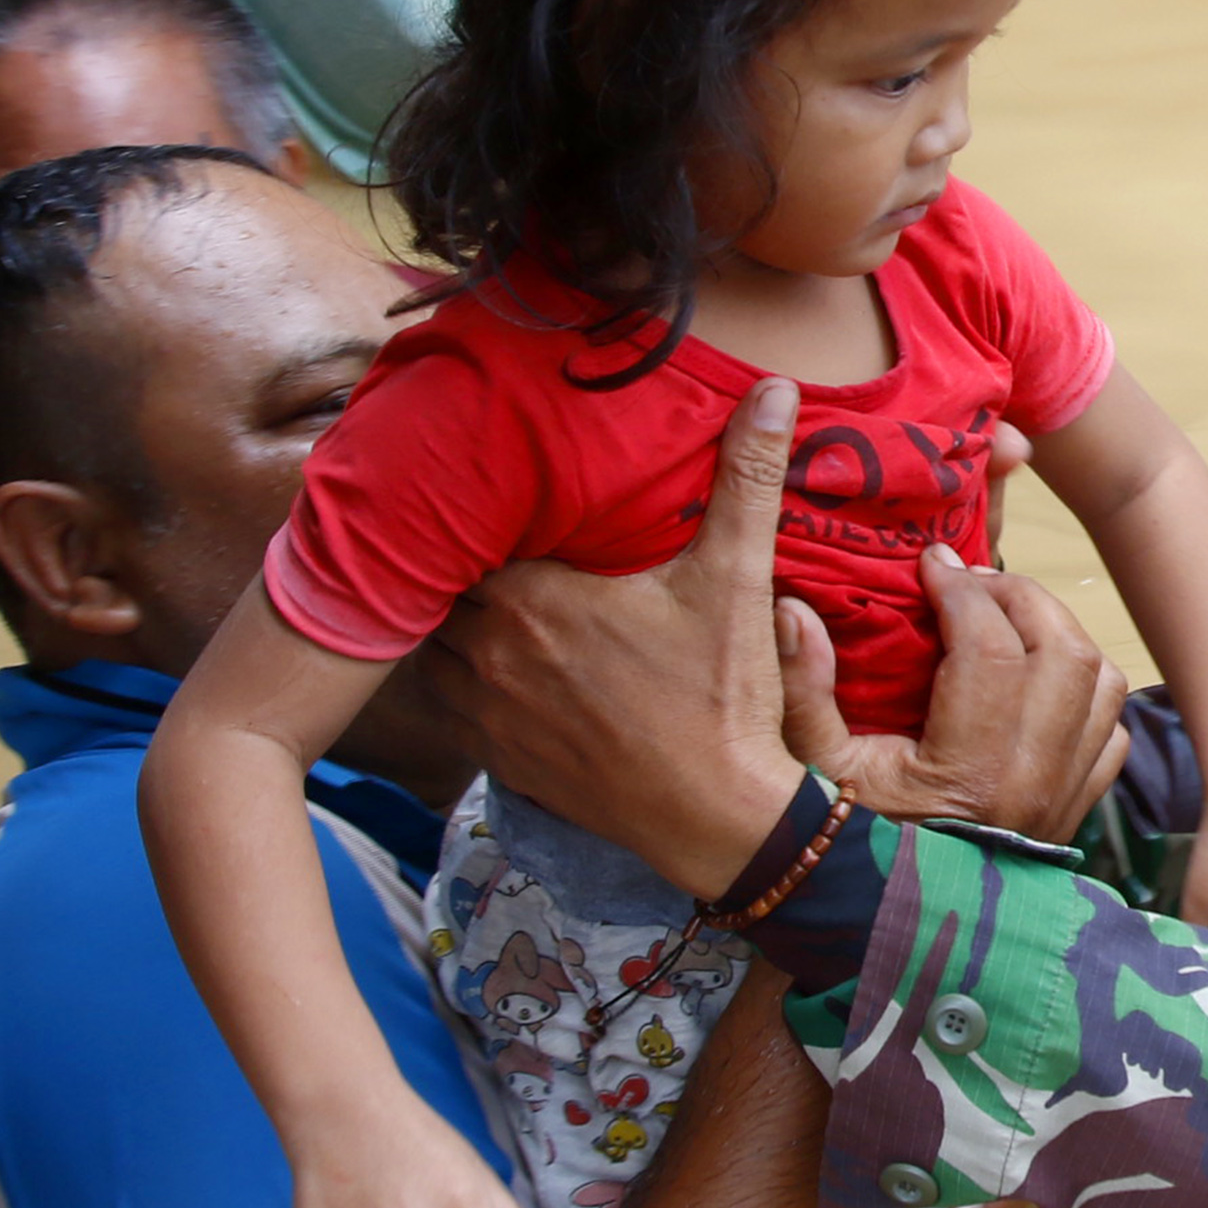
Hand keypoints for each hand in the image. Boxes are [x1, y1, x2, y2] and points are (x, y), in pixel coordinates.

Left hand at [417, 381, 813, 901]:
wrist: (714, 817)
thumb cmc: (720, 697)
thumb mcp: (737, 578)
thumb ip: (747, 478)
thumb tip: (775, 390)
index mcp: (533, 596)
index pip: (461, 531)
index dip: (470, 510)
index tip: (491, 492)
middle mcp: (491, 650)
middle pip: (439, 586)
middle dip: (459, 562)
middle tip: (487, 537)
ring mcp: (486, 710)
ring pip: (432, 646)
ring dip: (451, 622)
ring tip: (483, 598)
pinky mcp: (496, 758)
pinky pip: (445, 704)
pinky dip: (459, 680)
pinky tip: (495, 666)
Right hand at [774, 548, 1129, 843]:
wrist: (892, 933)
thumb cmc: (847, 851)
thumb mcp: (810, 776)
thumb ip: (801, 692)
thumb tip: (793, 610)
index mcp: (969, 768)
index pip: (989, 647)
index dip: (962, 589)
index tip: (930, 564)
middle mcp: (1032, 779)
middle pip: (1062, 649)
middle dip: (1018, 596)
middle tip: (971, 580)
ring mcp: (1065, 794)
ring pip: (1101, 681)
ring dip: (1059, 633)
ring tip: (1007, 615)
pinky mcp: (1079, 809)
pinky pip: (1112, 729)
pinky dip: (1087, 689)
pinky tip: (1041, 678)